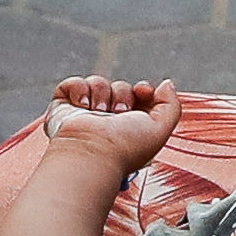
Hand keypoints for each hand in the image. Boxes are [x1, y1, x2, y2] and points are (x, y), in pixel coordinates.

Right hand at [36, 76, 181, 173]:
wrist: (90, 152)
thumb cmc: (124, 147)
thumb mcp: (160, 128)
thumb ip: (171, 105)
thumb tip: (165, 84)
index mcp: (129, 126)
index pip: (138, 96)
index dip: (142, 90)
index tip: (142, 92)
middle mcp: (108, 121)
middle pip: (119, 86)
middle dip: (121, 95)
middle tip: (118, 113)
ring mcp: (84, 114)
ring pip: (97, 82)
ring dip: (101, 94)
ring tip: (97, 113)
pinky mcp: (64, 107)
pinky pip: (73, 83)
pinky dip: (78, 89)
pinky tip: (81, 106)